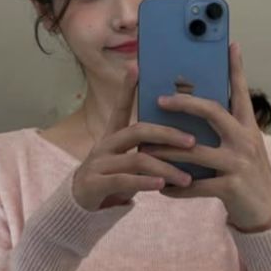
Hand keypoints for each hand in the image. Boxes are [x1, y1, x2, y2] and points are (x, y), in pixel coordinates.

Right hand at [71, 61, 196, 211]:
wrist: (78, 205)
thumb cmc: (111, 178)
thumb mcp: (125, 160)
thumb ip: (145, 149)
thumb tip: (183, 138)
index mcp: (113, 136)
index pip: (120, 107)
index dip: (127, 87)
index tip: (137, 65)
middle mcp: (105, 145)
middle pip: (138, 131)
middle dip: (167, 134)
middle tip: (192, 141)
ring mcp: (98, 164)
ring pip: (136, 159)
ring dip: (165, 167)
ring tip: (186, 178)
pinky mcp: (95, 184)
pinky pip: (125, 181)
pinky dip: (145, 182)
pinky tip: (162, 185)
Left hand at [156, 41, 270, 232]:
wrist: (267, 211)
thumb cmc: (248, 174)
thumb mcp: (244, 147)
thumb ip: (226, 129)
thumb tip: (196, 111)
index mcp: (248, 127)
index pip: (241, 92)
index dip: (236, 68)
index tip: (231, 44)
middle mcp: (245, 140)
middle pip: (213, 112)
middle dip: (185, 103)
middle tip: (160, 99)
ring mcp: (239, 163)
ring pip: (195, 151)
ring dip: (166, 151)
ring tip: (145, 150)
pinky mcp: (231, 187)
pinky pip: (196, 185)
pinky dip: (176, 187)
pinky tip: (161, 187)